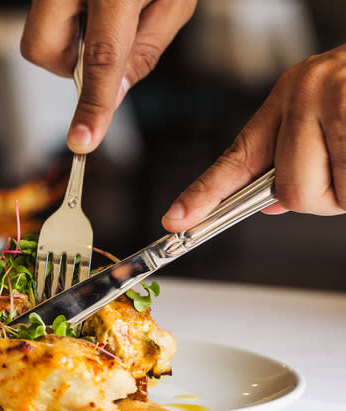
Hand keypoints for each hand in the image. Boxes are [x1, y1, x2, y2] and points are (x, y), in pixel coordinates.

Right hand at [20, 0, 195, 152]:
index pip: (99, 59)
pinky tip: (99, 3)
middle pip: (41, 49)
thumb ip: (145, 51)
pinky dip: (71, 21)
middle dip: (66, 66)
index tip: (82, 140)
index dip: (91, 105)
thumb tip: (111, 95)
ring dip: (69, 41)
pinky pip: (47, 14)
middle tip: (100, 49)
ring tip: (108, 15)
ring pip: (39, 33)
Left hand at [162, 44, 345, 232]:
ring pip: (329, 196)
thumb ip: (295, 155)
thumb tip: (272, 204)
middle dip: (323, 195)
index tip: (175, 220)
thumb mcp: (328, 108)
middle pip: (289, 193)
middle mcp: (306, 96)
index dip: (202, 194)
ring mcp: (337, 105)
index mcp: (289, 96)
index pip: (235, 157)